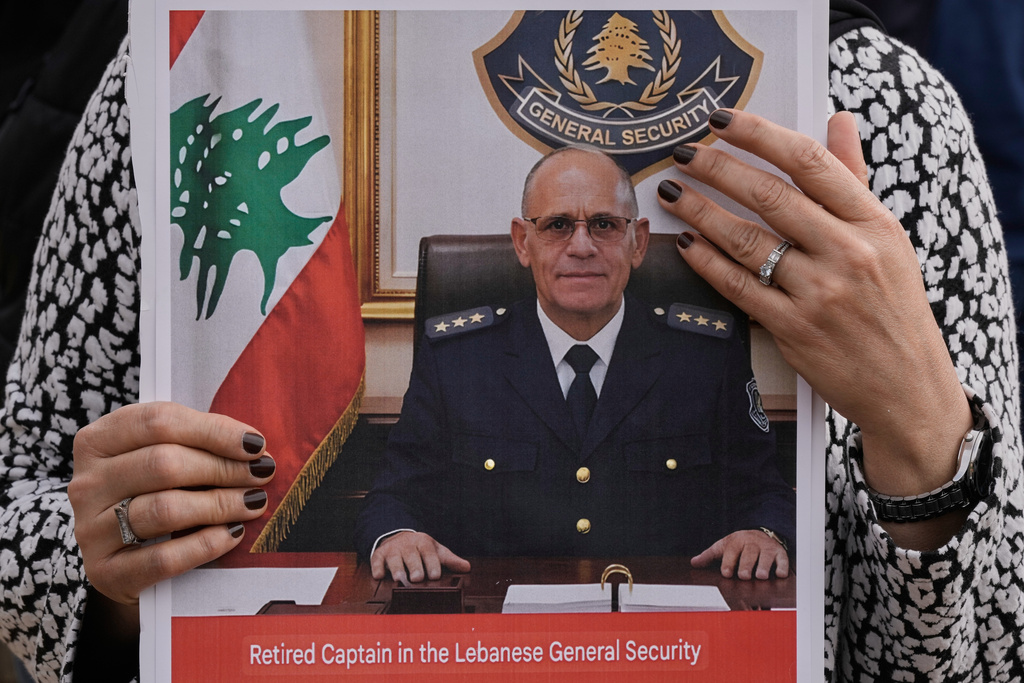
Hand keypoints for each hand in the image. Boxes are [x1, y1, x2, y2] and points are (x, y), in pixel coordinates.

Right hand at [69, 401, 275, 606]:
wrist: (123, 559)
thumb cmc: (154, 493)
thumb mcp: (163, 457)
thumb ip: (198, 443)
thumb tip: (255, 447)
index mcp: (99, 440)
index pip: (159, 422)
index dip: (213, 431)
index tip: (255, 444)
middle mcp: (87, 483)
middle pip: (163, 463)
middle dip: (222, 468)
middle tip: (261, 475)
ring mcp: (90, 529)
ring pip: (164, 509)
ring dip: (219, 504)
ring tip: (253, 503)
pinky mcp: (105, 572)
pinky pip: (162, 558)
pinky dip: (204, 545)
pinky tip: (232, 535)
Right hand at [371, 531, 470, 583]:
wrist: (398, 537)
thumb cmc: (420, 549)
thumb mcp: (436, 551)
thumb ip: (450, 560)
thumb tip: (467, 568)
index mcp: (423, 542)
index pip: (429, 552)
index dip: (432, 563)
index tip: (435, 575)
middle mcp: (407, 544)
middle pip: (411, 555)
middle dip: (414, 566)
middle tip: (417, 578)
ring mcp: (393, 549)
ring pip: (394, 558)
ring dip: (396, 568)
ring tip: (399, 579)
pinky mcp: (379, 554)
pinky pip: (376, 560)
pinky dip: (377, 567)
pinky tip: (378, 576)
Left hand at [656, 109, 972, 536]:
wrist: (907, 386)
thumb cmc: (894, 307)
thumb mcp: (888, 239)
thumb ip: (855, 179)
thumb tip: (838, 120)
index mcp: (874, 223)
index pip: (811, 163)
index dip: (761, 135)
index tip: (722, 120)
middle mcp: (848, 253)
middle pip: (772, 196)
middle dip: (719, 169)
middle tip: (683, 152)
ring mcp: (819, 293)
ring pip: (747, 240)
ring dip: (702, 212)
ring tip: (672, 193)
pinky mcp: (794, 329)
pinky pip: (739, 287)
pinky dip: (708, 262)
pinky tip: (686, 243)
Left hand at [691, 530, 788, 579]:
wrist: (760, 533)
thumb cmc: (739, 544)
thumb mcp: (723, 547)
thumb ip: (709, 556)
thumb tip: (694, 563)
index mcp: (736, 541)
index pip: (731, 551)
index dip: (729, 562)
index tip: (726, 572)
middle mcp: (752, 543)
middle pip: (749, 553)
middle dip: (746, 564)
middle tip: (744, 575)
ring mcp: (766, 548)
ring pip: (766, 556)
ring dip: (764, 566)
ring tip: (761, 576)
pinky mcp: (779, 553)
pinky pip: (782, 559)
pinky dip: (782, 566)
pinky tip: (780, 574)